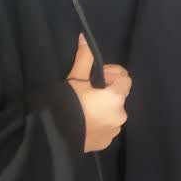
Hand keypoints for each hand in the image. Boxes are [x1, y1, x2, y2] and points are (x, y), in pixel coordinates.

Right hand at [67, 36, 131, 152]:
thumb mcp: (75, 79)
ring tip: (83, 108)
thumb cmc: (66, 104)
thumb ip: (85, 59)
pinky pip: (107, 128)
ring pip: (113, 114)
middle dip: (106, 92)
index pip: (126, 79)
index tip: (97, 76)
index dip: (113, 74)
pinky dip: (99, 123)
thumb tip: (84, 38)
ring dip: (103, 109)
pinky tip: (83, 122)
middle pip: (118, 97)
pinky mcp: (105, 143)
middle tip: (87, 91)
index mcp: (116, 98)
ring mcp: (114, 131)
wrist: (53, 136)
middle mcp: (121, 115)